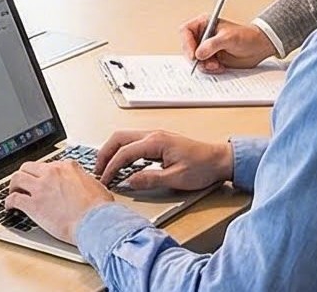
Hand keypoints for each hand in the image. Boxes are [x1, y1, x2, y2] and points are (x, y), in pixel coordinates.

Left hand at [4, 158, 115, 242]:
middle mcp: (52, 173)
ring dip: (13, 185)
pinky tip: (9, 207)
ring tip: (13, 191)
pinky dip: (9, 202)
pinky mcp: (33, 205)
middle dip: (24, 174)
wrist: (96, 223)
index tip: (42, 180)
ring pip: (17, 178)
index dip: (43, 174)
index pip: (49, 165)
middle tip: (23, 183)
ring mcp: (41, 188)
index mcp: (67, 167)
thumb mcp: (96, 186)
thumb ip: (85, 181)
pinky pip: (14, 199)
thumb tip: (85, 185)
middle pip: (29, 167)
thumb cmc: (100, 209)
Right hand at [94, 129, 234, 193]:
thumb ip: (149, 179)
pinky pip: (133, 141)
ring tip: (106, 167)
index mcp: (155, 142)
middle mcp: (153, 134)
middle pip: (119, 138)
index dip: (112, 167)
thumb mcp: (175, 178)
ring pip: (125, 137)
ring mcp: (155, 135)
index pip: (124, 153)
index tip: (105, 180)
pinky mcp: (158, 140)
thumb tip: (128, 182)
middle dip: (105, 153)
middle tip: (98, 170)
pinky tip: (122, 163)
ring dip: (112, 150)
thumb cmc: (202, 167)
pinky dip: (122, 150)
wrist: (219, 159)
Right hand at [179, 16, 273, 72]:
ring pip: (195, 60)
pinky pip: (204, 66)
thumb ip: (213, 44)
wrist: (258, 48)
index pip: (186, 31)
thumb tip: (199, 53)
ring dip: (205, 65)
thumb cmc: (246, 36)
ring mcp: (207, 48)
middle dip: (197, 58)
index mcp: (205, 24)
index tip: (194, 55)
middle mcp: (203, 36)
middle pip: (188, 48)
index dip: (187, 43)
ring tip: (217, 65)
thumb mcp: (229, 38)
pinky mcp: (212, 59)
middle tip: (208, 63)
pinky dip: (210, 69)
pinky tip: (220, 67)